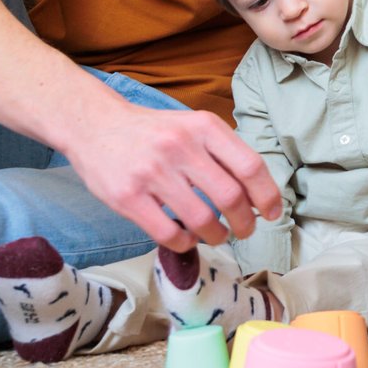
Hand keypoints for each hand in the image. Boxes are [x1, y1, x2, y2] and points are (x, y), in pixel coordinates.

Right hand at [60, 101, 284, 252]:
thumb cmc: (153, 131)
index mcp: (203, 126)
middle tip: (245, 230)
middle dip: (245, 222)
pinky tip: (186, 238)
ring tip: (217, 235)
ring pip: (202, 219)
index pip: (250, 166)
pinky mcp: (127, 196)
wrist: (94, 125)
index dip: (268, 195)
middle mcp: (180, 146)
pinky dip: (185, 243)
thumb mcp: (192, 126)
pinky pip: (168, 233)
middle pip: (231, 197)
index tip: (273, 213)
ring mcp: (152, 172)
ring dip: (217, 235)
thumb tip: (258, 191)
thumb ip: (222, 152)